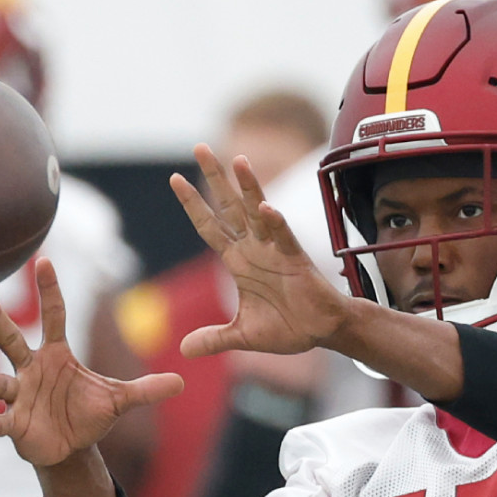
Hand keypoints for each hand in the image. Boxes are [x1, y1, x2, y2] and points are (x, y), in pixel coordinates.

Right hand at [0, 258, 183, 466]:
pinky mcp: (15, 423)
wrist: (70, 446)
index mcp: (57, 354)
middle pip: (12, 339)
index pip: (55, 315)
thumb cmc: (88, 413)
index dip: (50, 290)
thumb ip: (146, 389)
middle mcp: (32, 369)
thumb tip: (181, 382)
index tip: (44, 260)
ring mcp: (20, 395)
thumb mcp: (120, 399)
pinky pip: (3, 421)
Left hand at [171, 143, 351, 358]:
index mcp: (238, 261)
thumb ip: (214, 339)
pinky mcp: (295, 259)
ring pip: (257, 212)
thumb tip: (184, 350)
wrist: (321, 333)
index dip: (193, 203)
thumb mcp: (241, 336)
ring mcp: (274, 250)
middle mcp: (253, 248)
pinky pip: (283, 237)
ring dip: (248, 187)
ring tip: (238, 160)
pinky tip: (265, 207)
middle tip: (201, 147)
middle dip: (215, 178)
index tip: (175, 178)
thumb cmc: (287, 328)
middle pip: (228, 207)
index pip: (209, 226)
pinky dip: (274, 222)